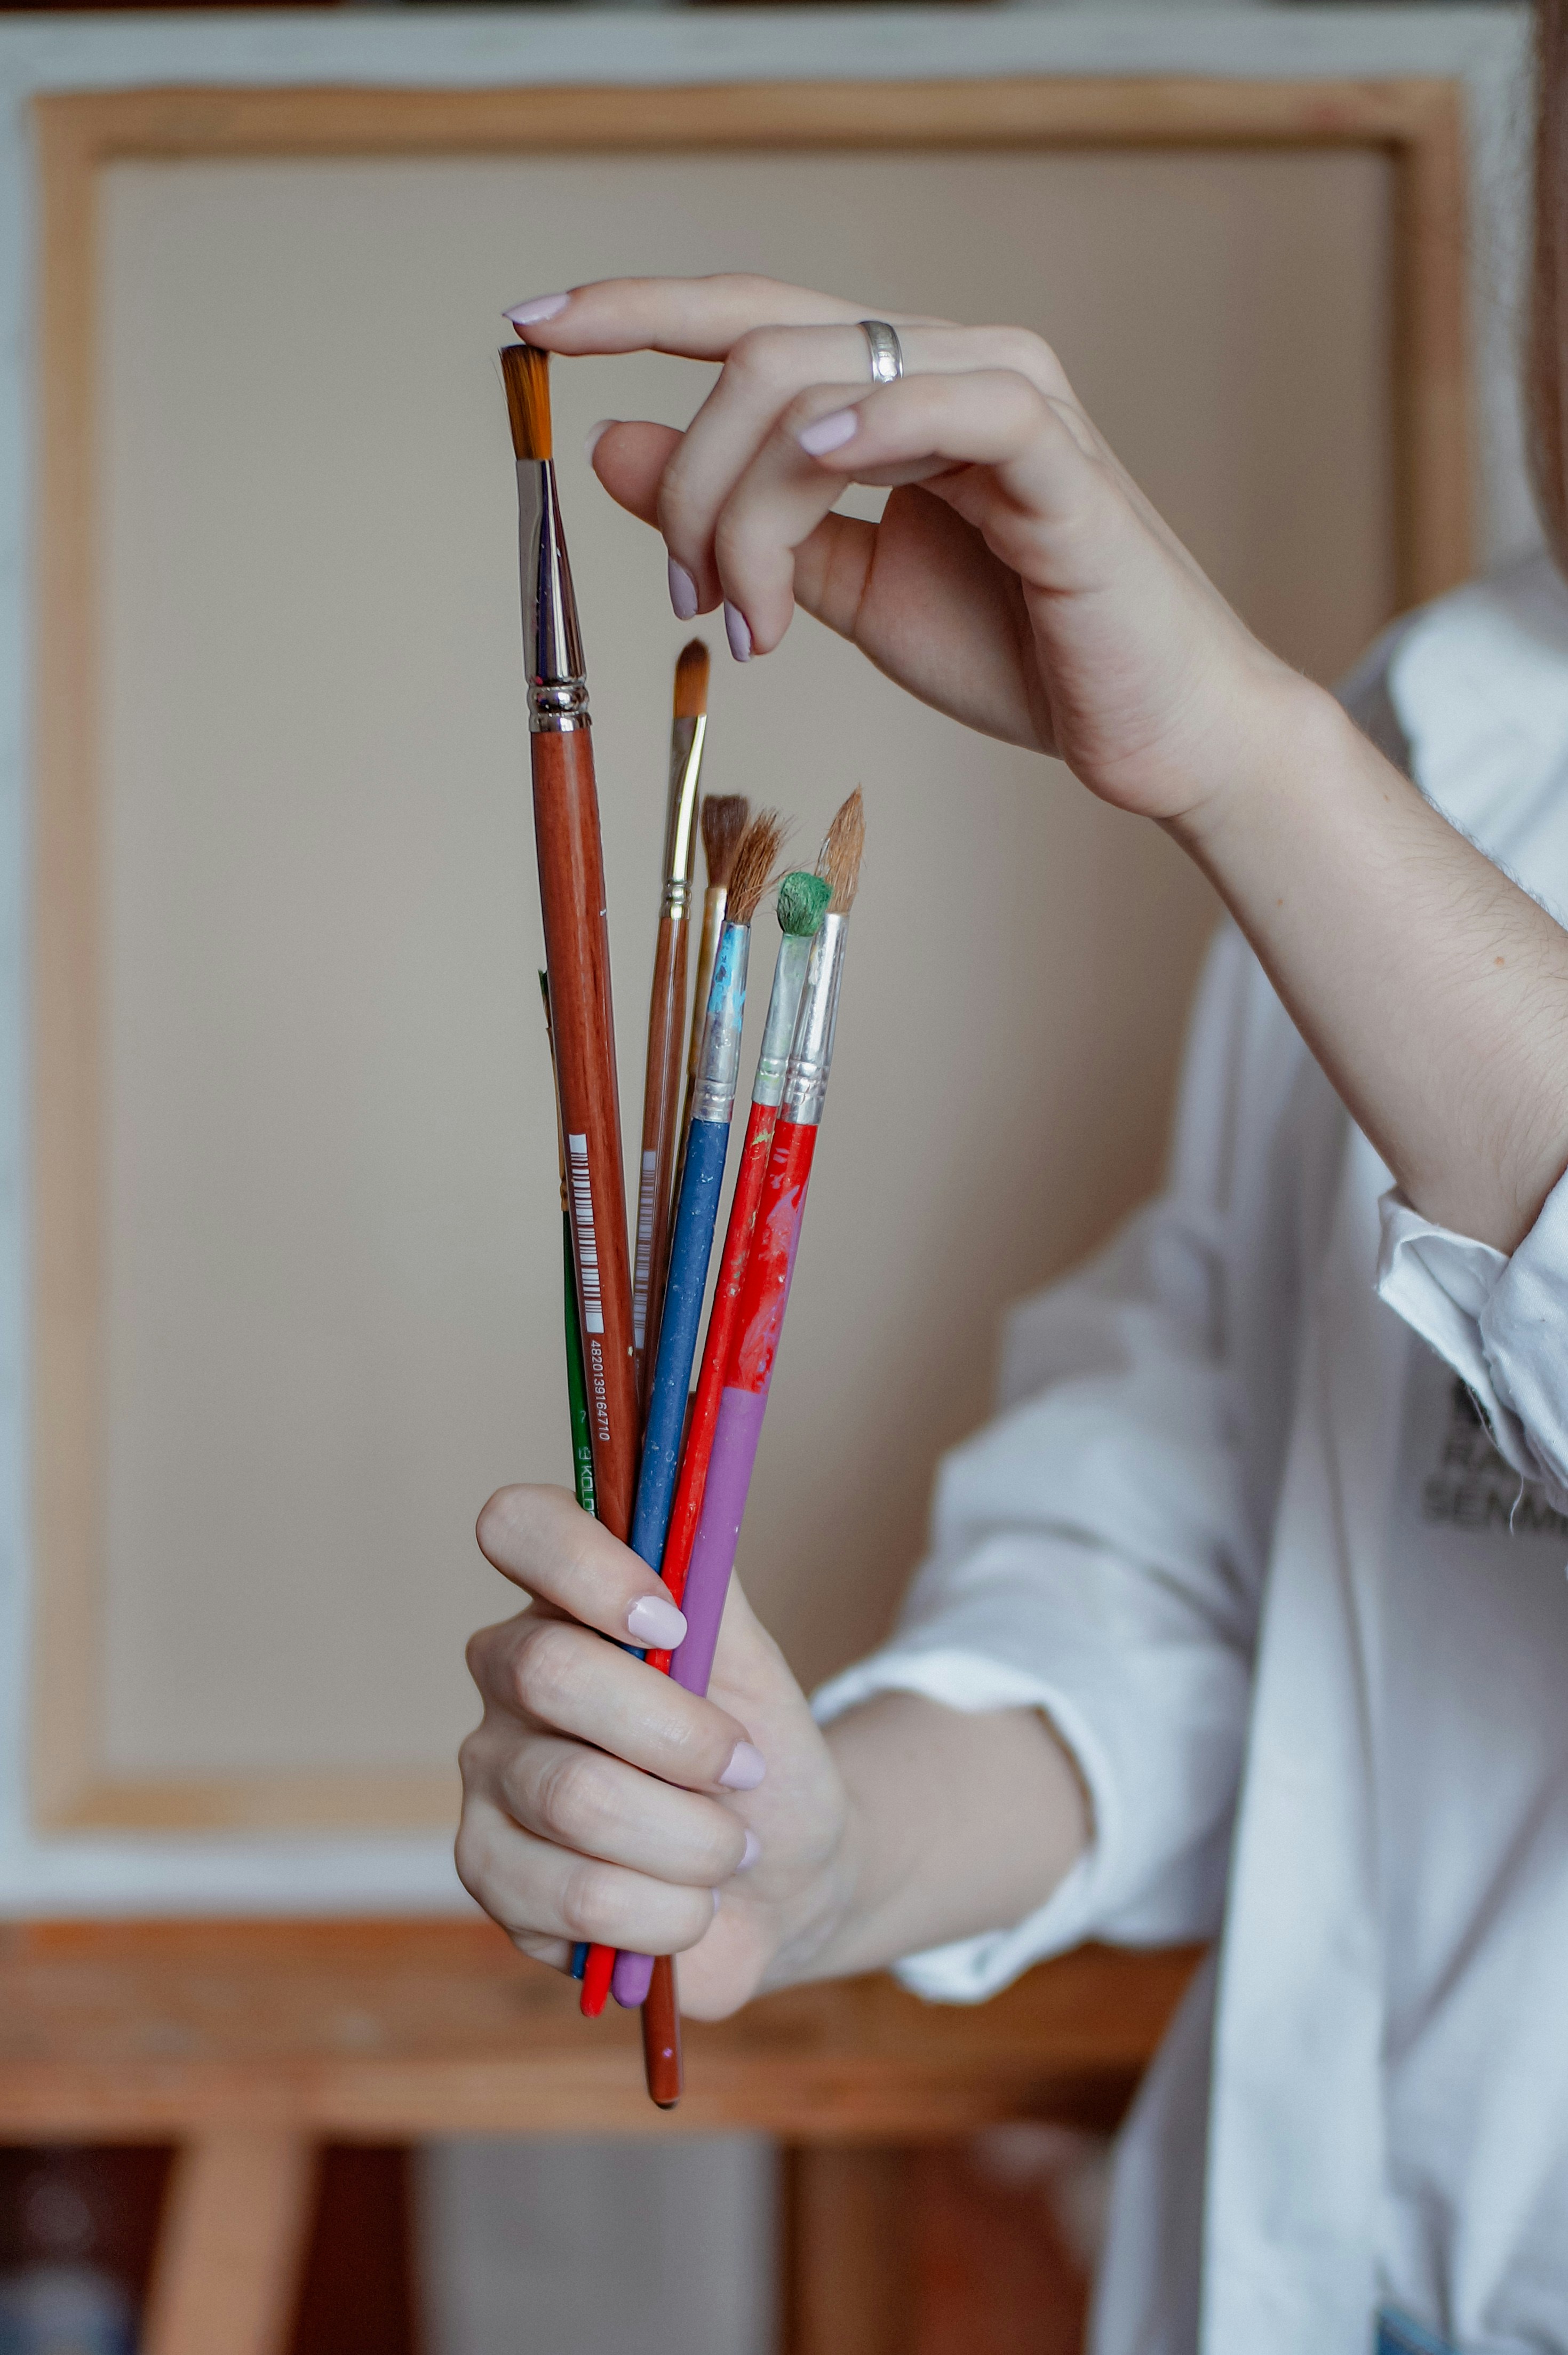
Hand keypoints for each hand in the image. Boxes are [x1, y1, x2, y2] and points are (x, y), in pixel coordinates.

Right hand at [457, 1485, 850, 2018]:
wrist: (784, 1882)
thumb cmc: (761, 1758)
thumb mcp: (755, 1664)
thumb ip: (710, 1580)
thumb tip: (685, 1495)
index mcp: (566, 1596)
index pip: (518, 1525)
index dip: (585, 1565)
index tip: (672, 1623)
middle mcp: (506, 1672)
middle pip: (551, 1671)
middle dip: (680, 1736)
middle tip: (744, 1769)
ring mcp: (486, 1774)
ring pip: (575, 1797)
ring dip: (693, 1838)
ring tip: (730, 1851)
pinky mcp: (488, 1874)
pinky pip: (576, 1897)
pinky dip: (668, 1910)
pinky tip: (688, 1904)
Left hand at [510, 272, 1310, 825]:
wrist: (1146, 731)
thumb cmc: (1019, 653)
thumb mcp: (843, 586)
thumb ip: (744, 519)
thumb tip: (617, 445)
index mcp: (897, 388)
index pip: (749, 317)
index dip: (635, 309)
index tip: (529, 328)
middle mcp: (951, 363)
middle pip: (759, 354)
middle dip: (693, 482)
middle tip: (692, 599)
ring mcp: (1011, 398)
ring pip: (820, 382)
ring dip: (750, 506)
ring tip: (758, 615)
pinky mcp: (1061, 463)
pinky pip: (958, 403)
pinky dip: (871, 423)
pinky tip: (817, 457)